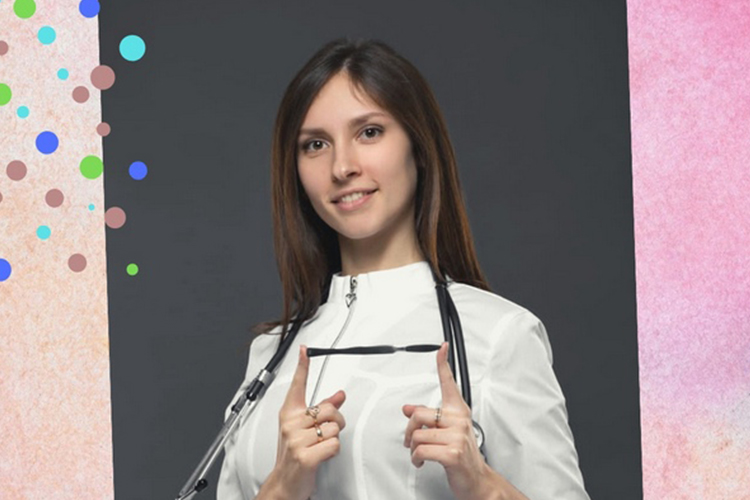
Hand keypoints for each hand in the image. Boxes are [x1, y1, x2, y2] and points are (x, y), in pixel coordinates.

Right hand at [260, 346, 345, 499]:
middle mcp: (290, 424)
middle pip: (329, 409)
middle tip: (325, 434)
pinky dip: (333, 452)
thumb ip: (323, 410)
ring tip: (320, 447)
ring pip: (334, 428)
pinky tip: (321, 456)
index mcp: (289, 414)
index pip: (297, 386)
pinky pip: (334, 444)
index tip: (304, 350)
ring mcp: (296, 440)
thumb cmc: (295, 454)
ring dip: (333, 439)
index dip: (302, 366)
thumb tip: (340, 394)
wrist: (285, 483)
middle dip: (336, 422)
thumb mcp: (305, 430)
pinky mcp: (305, 456)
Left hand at [402, 343, 494, 499]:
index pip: (449, 383)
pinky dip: (416, 459)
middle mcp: (459, 420)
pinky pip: (420, 451)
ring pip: (417, 436)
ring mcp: (457, 436)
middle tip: (411, 441)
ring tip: (421, 454)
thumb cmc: (461, 455)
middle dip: (409, 431)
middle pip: (419, 415)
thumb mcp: (445, 432)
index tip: (442, 348)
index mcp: (458, 412)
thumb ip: (426, 418)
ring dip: (413, 449)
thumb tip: (407, 408)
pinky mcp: (452, 453)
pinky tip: (422, 462)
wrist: (476, 480)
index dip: (443, 364)